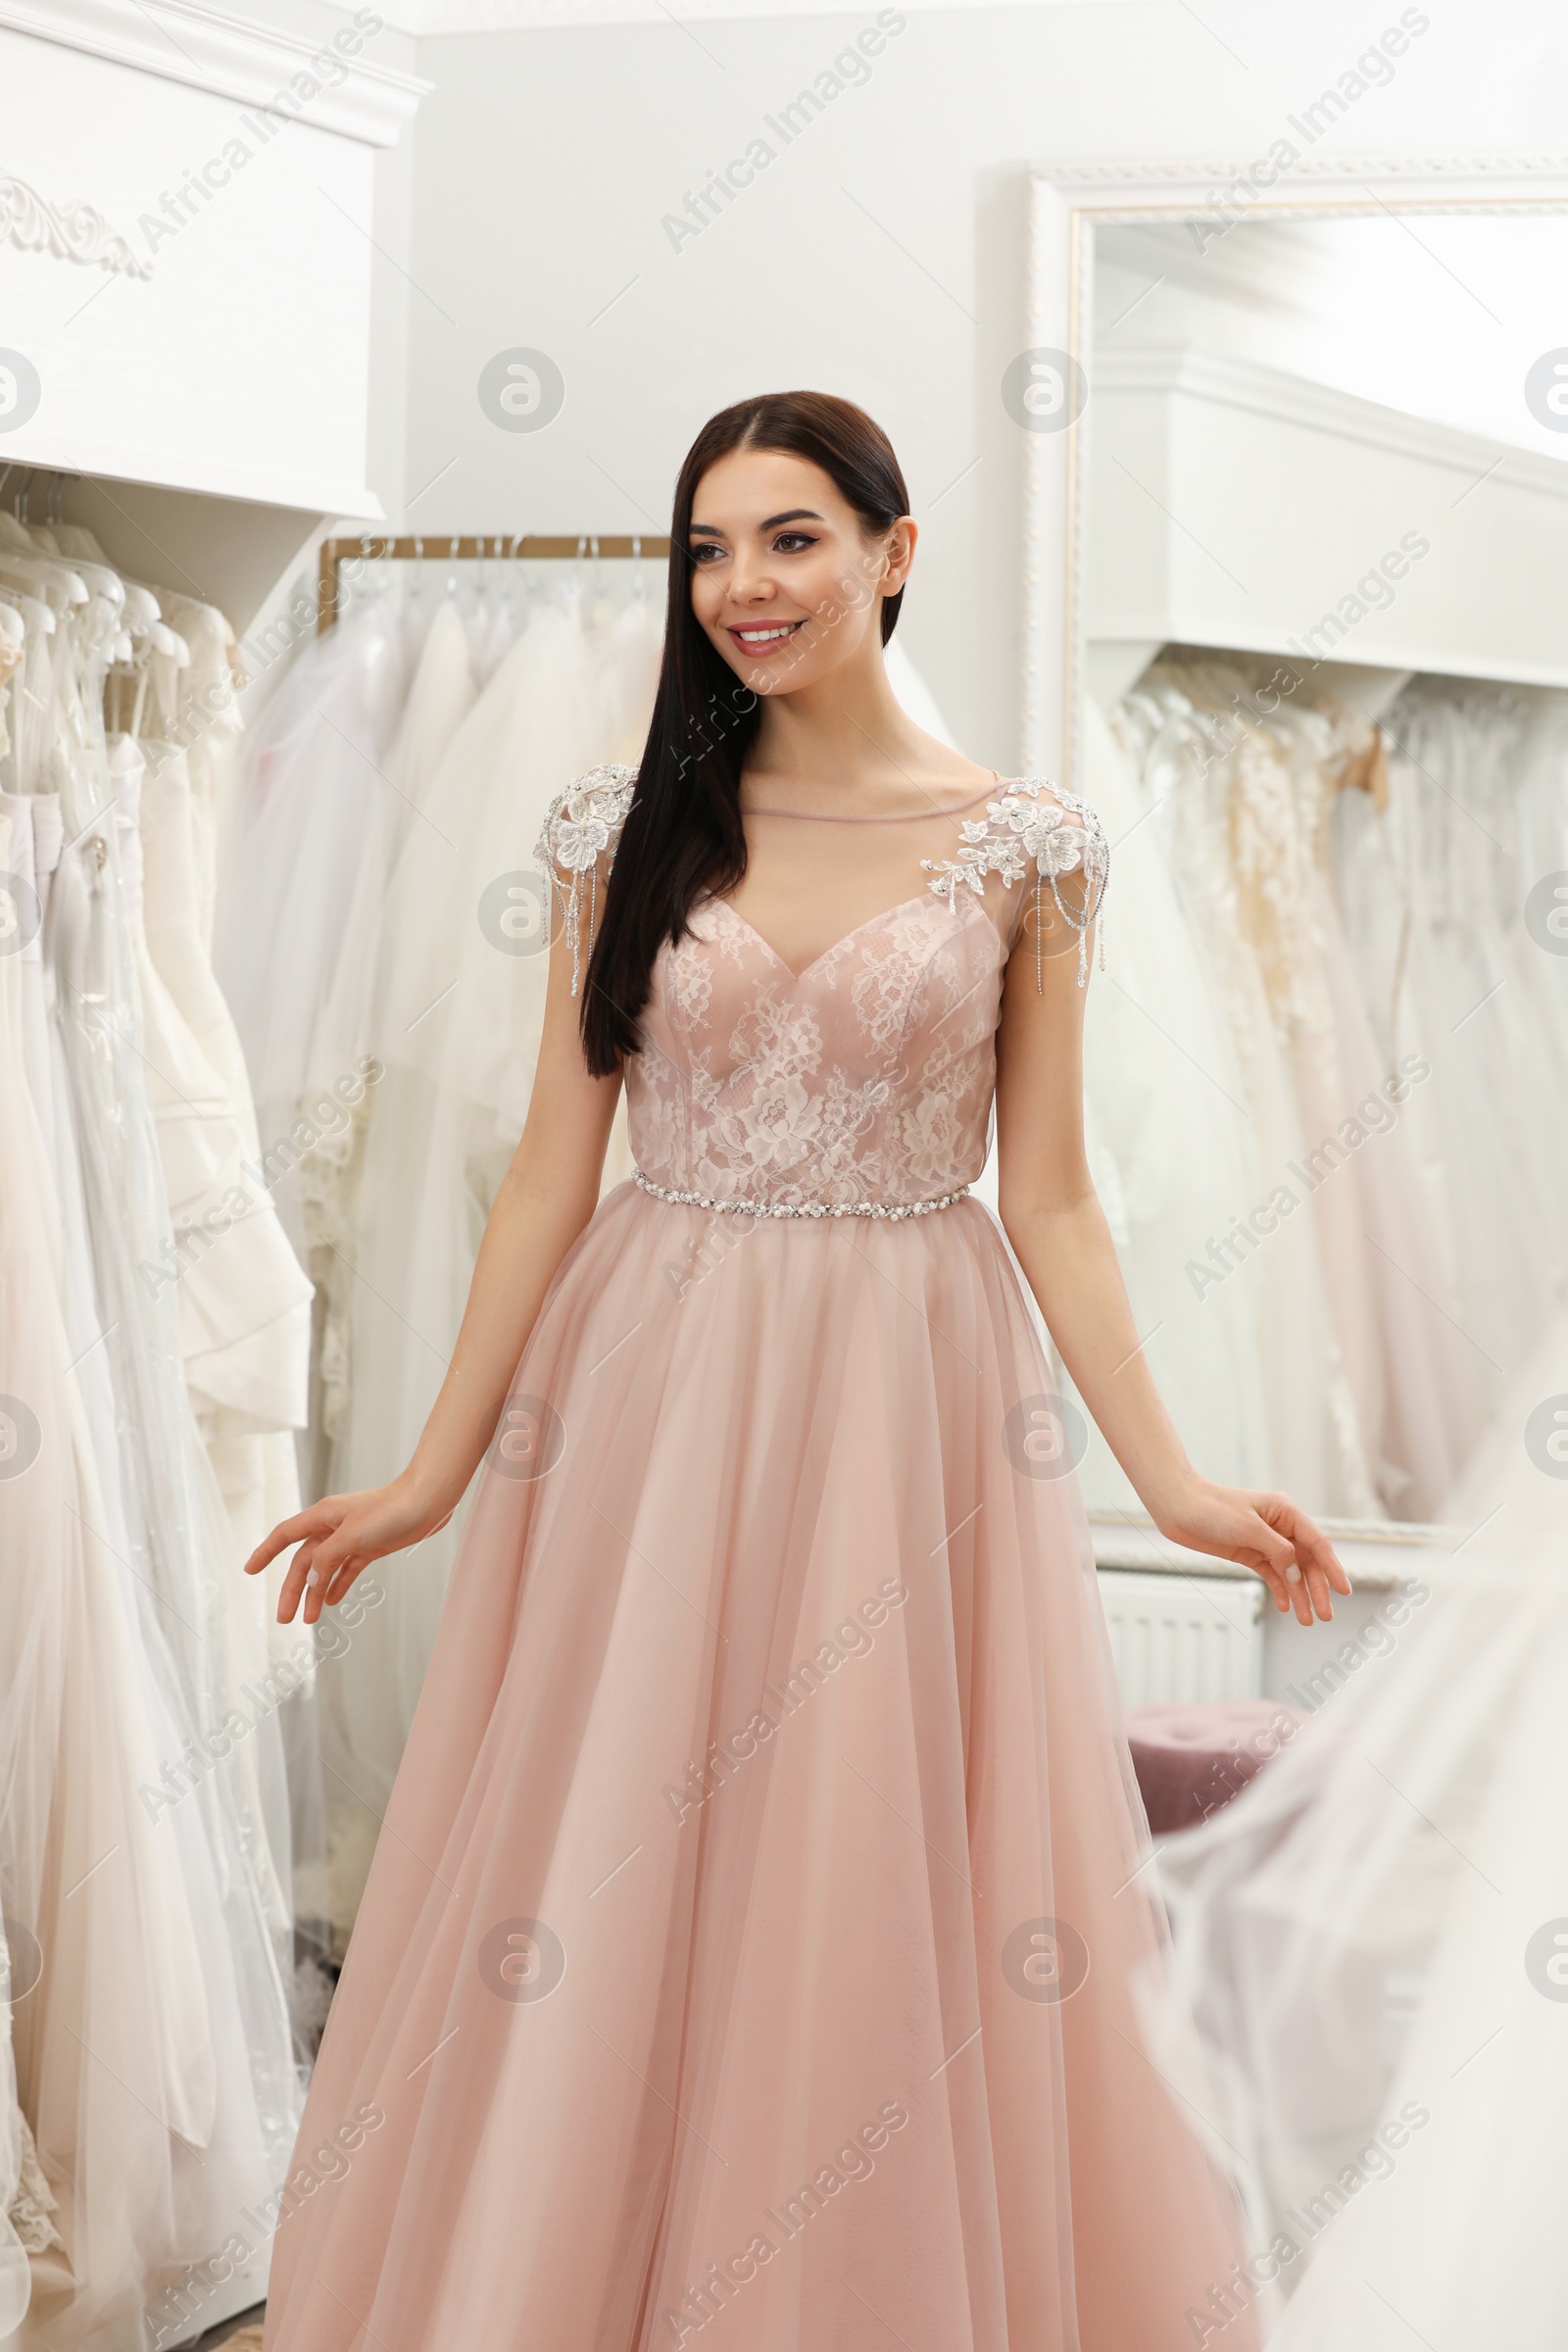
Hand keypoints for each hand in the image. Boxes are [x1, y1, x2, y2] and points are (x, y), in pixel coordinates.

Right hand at [243, 1476, 451, 1625]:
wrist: (429, 1501)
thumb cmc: (391, 1510)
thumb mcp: (353, 1535)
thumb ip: (327, 1558)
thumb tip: (311, 1580)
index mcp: (323, 1516)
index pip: (285, 1534)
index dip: (265, 1551)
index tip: (248, 1570)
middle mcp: (333, 1527)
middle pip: (304, 1560)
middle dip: (293, 1589)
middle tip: (284, 1618)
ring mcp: (352, 1538)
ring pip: (325, 1568)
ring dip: (316, 1593)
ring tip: (309, 1619)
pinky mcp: (370, 1547)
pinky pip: (347, 1569)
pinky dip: (338, 1584)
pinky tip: (331, 1602)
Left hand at [1152, 1479, 1350, 1625]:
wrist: (1177, 1507)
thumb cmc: (1212, 1509)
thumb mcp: (1249, 1529)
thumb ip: (1278, 1551)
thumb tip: (1298, 1573)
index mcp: (1285, 1512)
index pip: (1317, 1543)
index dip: (1332, 1567)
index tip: (1344, 1591)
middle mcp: (1279, 1526)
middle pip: (1306, 1561)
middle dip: (1316, 1588)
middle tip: (1325, 1615)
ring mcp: (1264, 1541)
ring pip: (1290, 1571)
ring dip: (1299, 1594)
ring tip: (1307, 1620)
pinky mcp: (1249, 1553)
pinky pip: (1272, 1574)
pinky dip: (1280, 1590)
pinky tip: (1287, 1606)